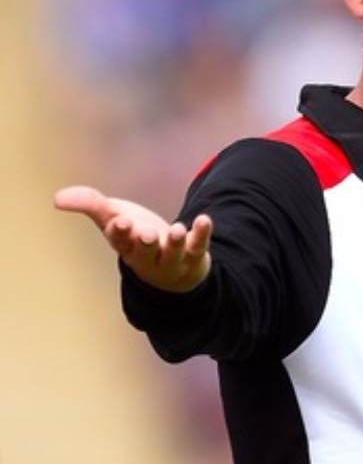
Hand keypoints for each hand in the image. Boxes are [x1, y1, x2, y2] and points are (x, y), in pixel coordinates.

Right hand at [55, 185, 212, 292]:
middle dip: (145, 243)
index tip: (119, 221)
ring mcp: (172, 258)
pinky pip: (199, 247)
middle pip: (145, 251)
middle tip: (146, 233)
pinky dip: (202, 234)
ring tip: (178, 229)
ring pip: (173, 253)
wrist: (170, 265)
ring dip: (175, 242)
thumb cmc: (136, 236)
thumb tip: (57, 198)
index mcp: (125, 246)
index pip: (119, 241)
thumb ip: (89, 204)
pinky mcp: (194, 255)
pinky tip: (205, 219)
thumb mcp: (113, 217)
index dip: (119, 232)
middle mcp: (147, 255)